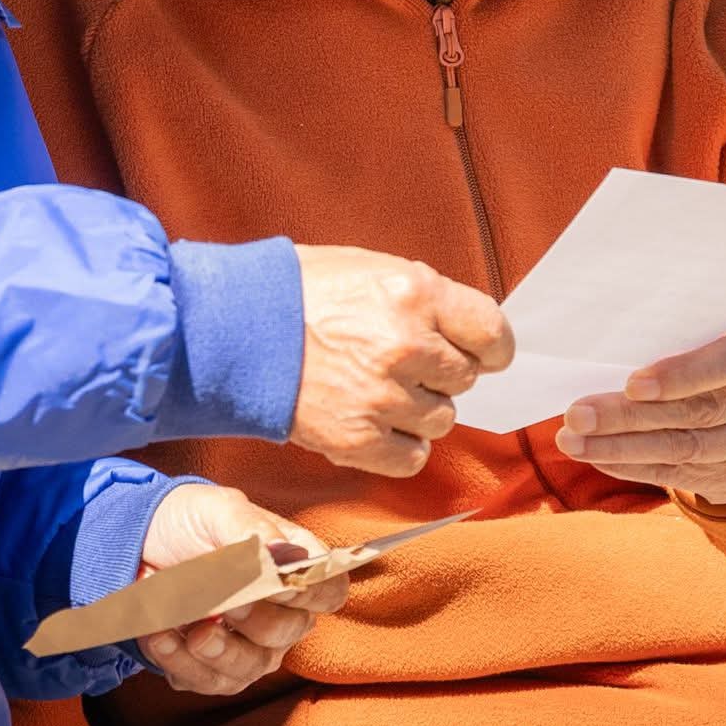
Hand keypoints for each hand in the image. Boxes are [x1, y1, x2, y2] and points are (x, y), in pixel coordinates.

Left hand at [133, 481, 345, 696]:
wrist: (138, 542)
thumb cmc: (191, 522)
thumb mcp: (218, 510)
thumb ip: (251, 530)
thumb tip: (284, 554)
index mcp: (294, 568)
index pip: (329, 591)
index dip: (311, 593)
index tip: (279, 584)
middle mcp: (281, 614)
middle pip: (290, 631)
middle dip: (256, 619)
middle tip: (225, 602)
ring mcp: (250, 646)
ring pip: (251, 666)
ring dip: (216, 649)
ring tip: (184, 625)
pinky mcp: (212, 669)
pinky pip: (207, 679)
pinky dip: (180, 660)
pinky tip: (159, 635)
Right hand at [288, 245, 513, 476]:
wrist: (233, 331)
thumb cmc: (300, 293)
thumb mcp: (371, 268)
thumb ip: (427, 299)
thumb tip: (469, 334)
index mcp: (414, 293)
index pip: (493, 332)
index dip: (491, 346)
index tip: (482, 352)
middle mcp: (406, 347)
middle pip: (465, 379)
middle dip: (440, 373)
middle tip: (400, 362)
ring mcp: (383, 397)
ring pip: (442, 419)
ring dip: (419, 410)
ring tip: (378, 389)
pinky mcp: (358, 439)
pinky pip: (413, 457)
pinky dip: (401, 446)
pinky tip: (376, 423)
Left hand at [559, 308, 725, 506]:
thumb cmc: (724, 333)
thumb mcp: (719, 316)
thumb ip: (682, 328)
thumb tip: (607, 346)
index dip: (684, 375)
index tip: (632, 384)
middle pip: (701, 413)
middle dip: (631, 417)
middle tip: (577, 416)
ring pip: (688, 450)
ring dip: (624, 449)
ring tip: (574, 442)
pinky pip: (683, 474)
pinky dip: (635, 467)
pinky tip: (599, 457)